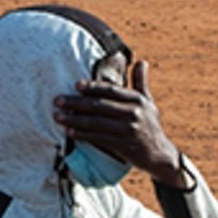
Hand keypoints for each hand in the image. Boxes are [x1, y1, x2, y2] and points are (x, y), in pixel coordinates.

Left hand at [52, 60, 187, 184]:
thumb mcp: (149, 103)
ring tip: (58, 117)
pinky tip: (70, 132)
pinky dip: (83, 135)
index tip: (76, 85)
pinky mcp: (123, 145)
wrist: (160, 155)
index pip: (111, 90)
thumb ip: (141, 82)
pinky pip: (98, 138)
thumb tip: (142, 61)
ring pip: (96, 123)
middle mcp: (134, 113)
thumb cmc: (150, 125)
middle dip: (75, 103)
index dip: (93, 87)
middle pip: (99, 106)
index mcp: (138, 100)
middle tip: (57, 101)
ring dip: (74, 120)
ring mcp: (128, 130)